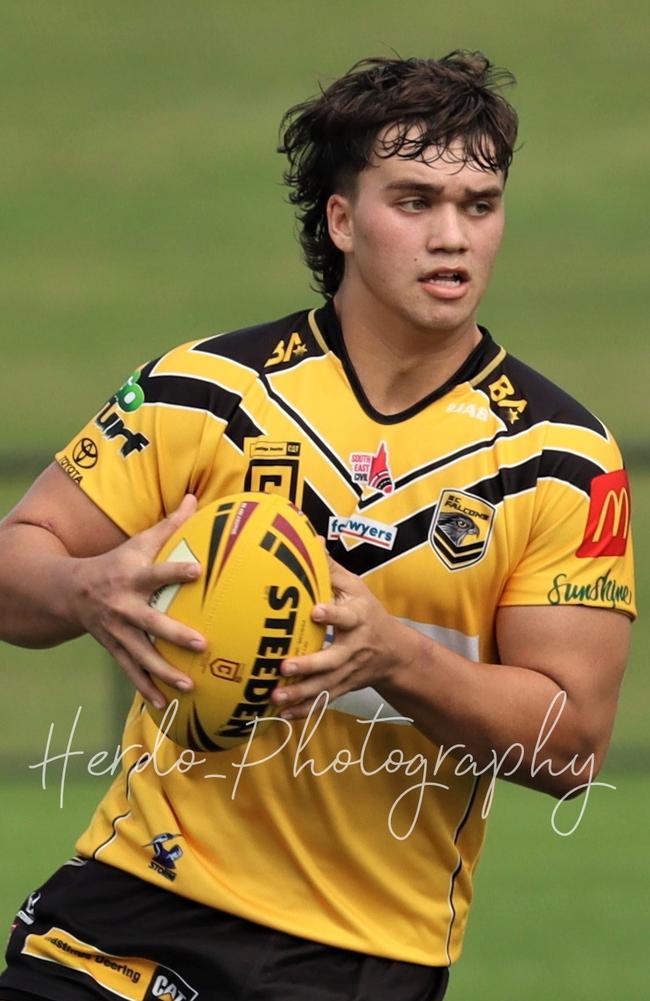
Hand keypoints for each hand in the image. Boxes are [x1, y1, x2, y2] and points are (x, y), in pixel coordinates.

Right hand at [69, 495, 205, 707]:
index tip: (199, 570)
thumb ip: (170, 524)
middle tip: (202, 644)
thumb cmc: (116, 561)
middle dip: (175, 634)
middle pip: (150, 622)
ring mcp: (116, 631)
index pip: (156, 571)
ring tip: (189, 685)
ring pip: (141, 655)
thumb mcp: (138, 541)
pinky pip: (130, 672)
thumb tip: (196, 496)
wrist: (71, 591)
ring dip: (164, 671)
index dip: (176, 570)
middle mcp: (122, 606)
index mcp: (131, 576)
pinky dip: (146, 689)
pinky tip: (164, 705)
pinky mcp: (113, 649)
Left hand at [272, 554, 410, 718]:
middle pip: (333, 659)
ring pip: (325, 686)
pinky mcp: (343, 687)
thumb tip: (311, 539)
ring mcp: (349, 671)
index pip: (346, 616)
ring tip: (275, 697)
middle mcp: (354, 648)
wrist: (395, 652)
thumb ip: (331, 568)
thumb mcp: (356, 587)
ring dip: (300, 694)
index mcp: (358, 618)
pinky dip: (305, 710)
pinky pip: (324, 700)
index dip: (332, 614)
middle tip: (284, 667)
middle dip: (309, 665)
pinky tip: (284, 716)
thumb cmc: (367, 611)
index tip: (315, 611)